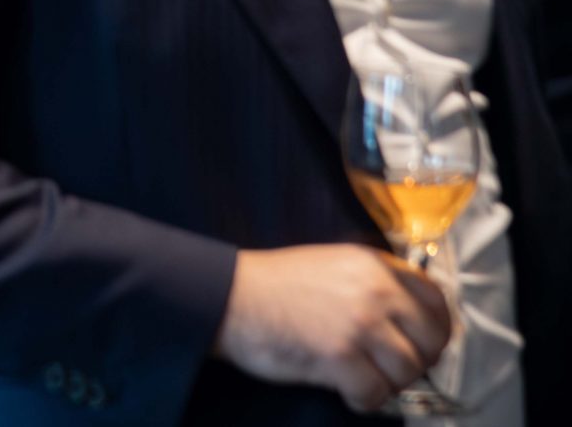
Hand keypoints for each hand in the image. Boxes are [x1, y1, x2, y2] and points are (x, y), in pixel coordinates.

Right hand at [215, 244, 450, 411]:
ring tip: (360, 379)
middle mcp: (374, 290)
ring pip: (407, 371)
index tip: (419, 344)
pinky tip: (345, 391)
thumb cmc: (276, 286)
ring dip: (387, 383)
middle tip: (386, 367)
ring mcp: (359, 324)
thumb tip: (414, 323)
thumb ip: (375, 284)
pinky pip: (376, 393)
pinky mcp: (340, 356)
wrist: (229, 298)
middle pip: (430, 342)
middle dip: (414, 362)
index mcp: (375, 265)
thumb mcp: (334, 266)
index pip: (437, 301)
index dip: (434, 330)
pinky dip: (364, 399)